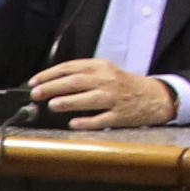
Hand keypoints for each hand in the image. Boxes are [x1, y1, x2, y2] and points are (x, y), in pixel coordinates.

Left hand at [30, 56, 178, 128]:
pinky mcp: (120, 116)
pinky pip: (102, 119)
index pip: (71, 67)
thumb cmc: (123, 84)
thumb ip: (82, 75)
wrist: (155, 96)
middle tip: (36, 94)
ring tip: (52, 105)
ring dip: (69, 101)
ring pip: (89, 99)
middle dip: (53, 87)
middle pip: (77, 82)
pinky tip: (73, 123)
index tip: (34, 82)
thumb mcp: (105, 72)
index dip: (50, 74)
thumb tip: (50, 83)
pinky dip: (87, 122)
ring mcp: (115, 99)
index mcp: (101, 67)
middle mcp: (107, 81)